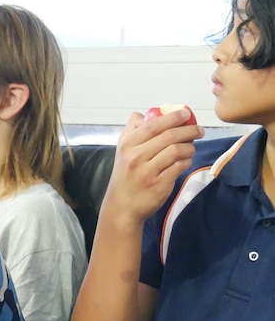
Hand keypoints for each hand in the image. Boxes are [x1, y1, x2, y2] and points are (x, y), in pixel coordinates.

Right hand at [105, 109, 202, 224]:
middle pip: (169, 136)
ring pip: (177, 150)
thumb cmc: (125, 176)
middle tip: (198, 130)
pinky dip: (186, 161)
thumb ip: (134, 131)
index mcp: (127, 144)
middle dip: (188, 130)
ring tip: (191, 148)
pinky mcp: (159, 184)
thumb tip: (150, 114)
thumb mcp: (122, 151)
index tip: (186, 113)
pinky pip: (179, 166)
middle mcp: (136, 156)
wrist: (121, 206)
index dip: (173, 117)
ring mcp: (148, 171)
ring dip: (189, 147)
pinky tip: (185, 161)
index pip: (154, 125)